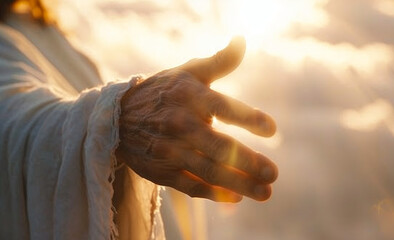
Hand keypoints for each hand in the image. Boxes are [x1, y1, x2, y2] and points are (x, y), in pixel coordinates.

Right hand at [116, 37, 277, 201]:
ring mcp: (170, 150)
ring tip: (265, 192)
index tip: (271, 129)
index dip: (247, 118)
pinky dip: (213, 194)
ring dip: (239, 184)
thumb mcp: (188, 71)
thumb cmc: (164, 92)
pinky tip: (236, 198)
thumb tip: (242, 41)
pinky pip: (190, 185)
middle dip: (248, 162)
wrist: (118, 118)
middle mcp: (180, 124)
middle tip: (274, 173)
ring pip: (208, 171)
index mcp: (189, 96)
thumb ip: (219, 61)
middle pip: (218, 147)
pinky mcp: (162, 171)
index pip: (222, 107)